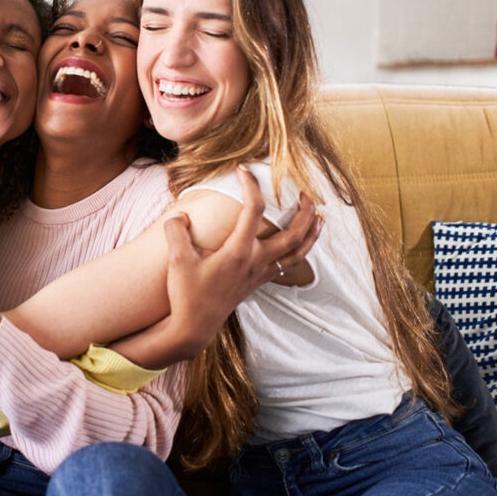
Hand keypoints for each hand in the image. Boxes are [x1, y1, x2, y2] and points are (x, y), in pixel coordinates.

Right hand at [163, 166, 321, 351]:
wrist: (194, 326)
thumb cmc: (187, 293)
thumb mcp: (177, 259)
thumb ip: (176, 231)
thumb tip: (181, 215)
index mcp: (238, 251)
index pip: (253, 210)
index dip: (251, 185)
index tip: (243, 170)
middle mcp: (255, 261)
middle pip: (293, 233)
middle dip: (303, 211)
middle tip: (304, 191)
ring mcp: (260, 273)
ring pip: (298, 251)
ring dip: (311, 232)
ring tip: (320, 216)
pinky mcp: (259, 282)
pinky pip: (289, 264)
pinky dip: (301, 250)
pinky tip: (302, 243)